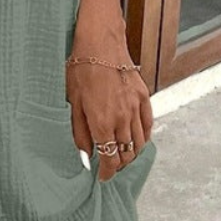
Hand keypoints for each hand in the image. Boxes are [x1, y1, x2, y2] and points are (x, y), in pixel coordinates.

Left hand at [67, 54, 152, 181]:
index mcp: (102, 122)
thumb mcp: (72, 103)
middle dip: (118, 164)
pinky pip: (148, 125)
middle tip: (109, 166)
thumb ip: (79, 132)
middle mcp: (122, 118)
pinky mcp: (144, 97)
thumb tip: (85, 156)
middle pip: (126, 154)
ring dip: (131, 153)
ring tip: (121, 154)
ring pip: (139, 142)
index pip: (110, 159)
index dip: (107, 173)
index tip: (103, 177)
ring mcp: (136, 107)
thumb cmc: (80, 70)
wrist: (100, 42)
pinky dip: (143, 136)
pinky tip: (135, 138)